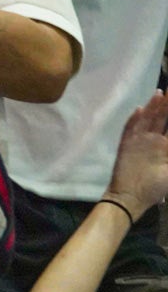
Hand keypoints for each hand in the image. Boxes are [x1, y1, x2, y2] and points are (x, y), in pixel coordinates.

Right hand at [107, 92, 167, 213]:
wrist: (131, 197)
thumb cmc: (156, 188)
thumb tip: (166, 139)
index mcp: (166, 147)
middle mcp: (153, 140)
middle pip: (161, 118)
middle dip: (166, 107)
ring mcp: (139, 141)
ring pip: (148, 120)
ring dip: (153, 107)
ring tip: (160, 93)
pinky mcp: (127, 145)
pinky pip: (130, 129)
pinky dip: (134, 119)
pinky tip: (139, 109)